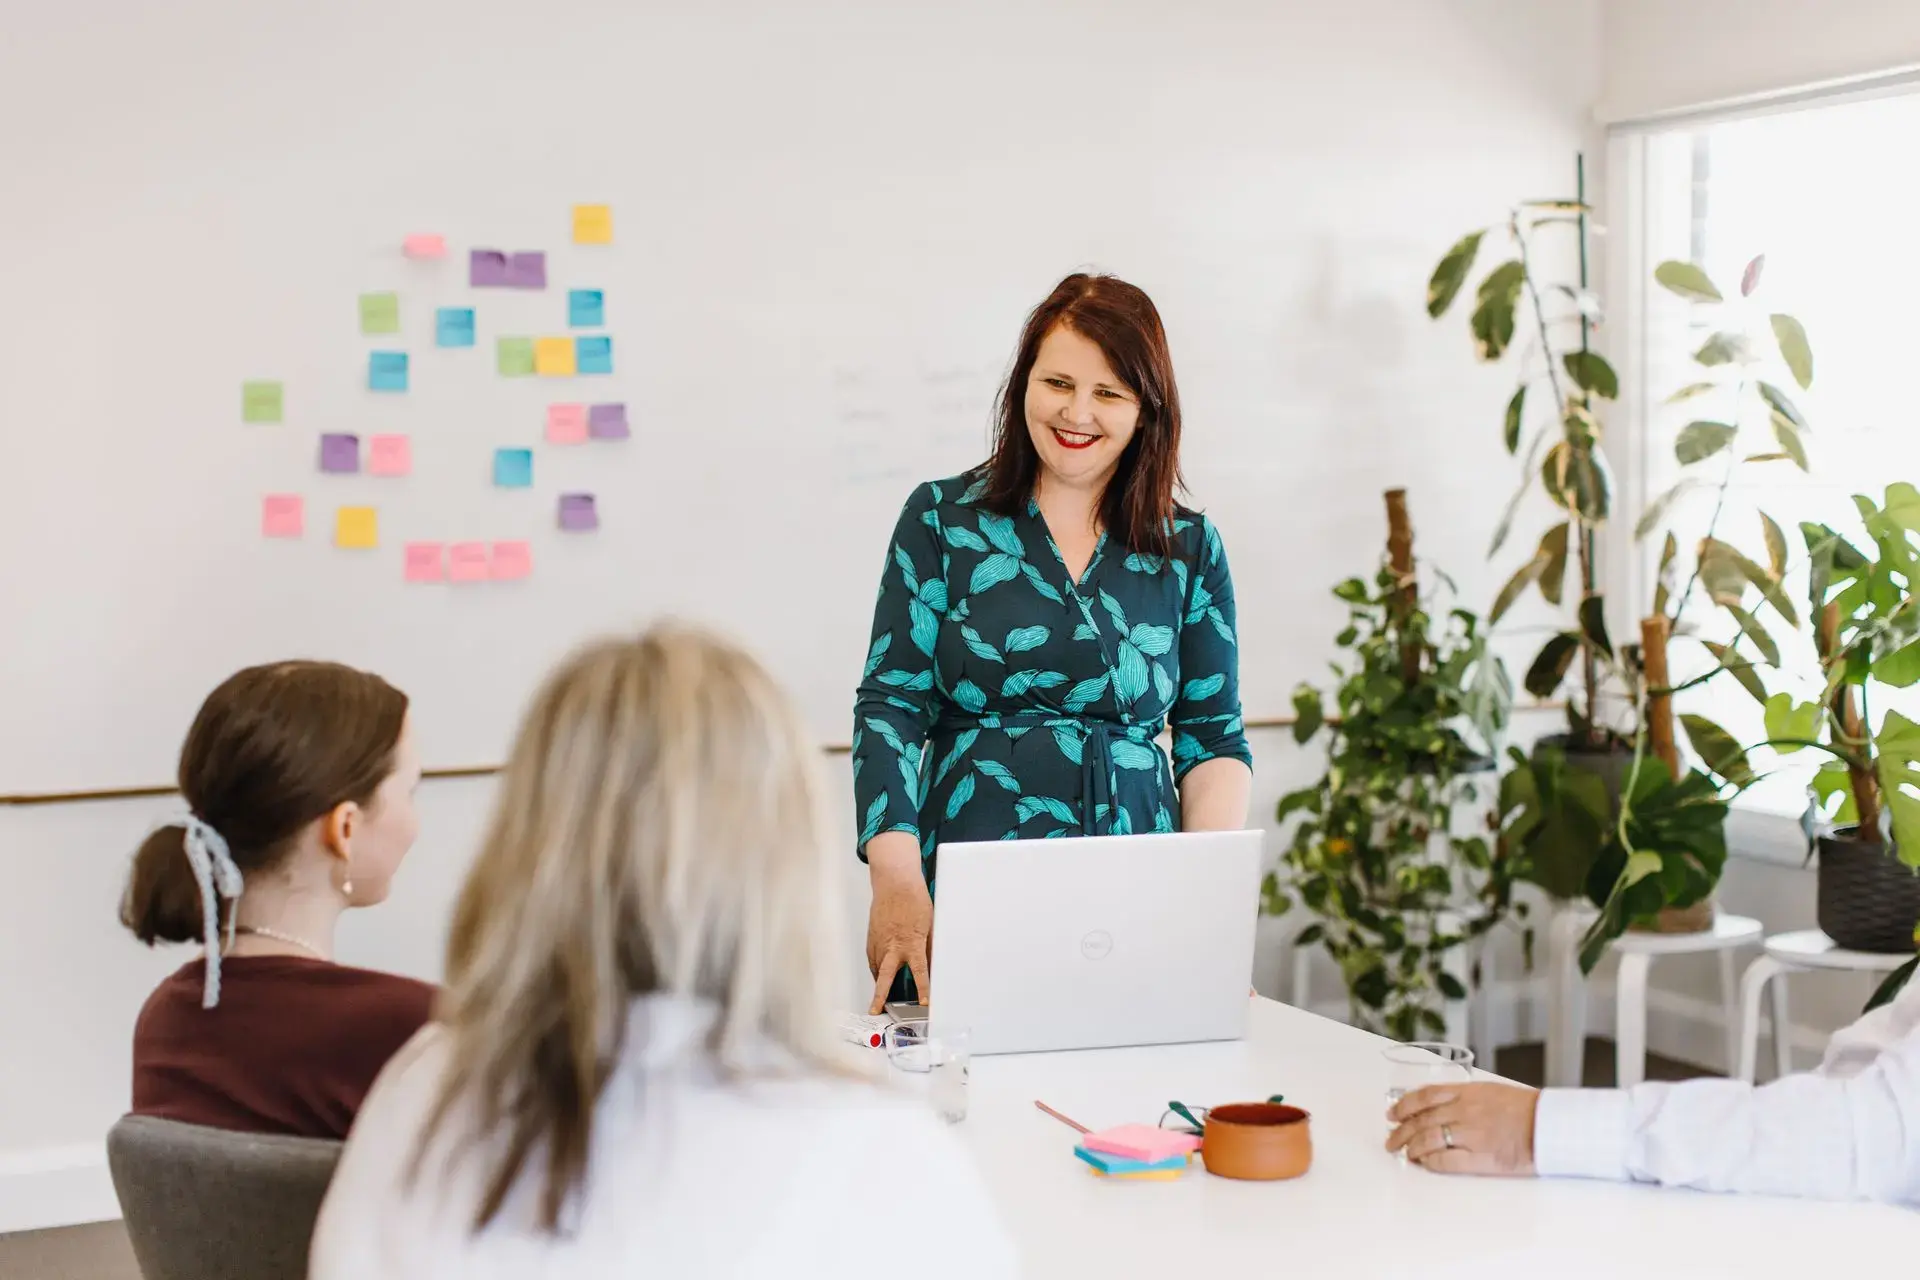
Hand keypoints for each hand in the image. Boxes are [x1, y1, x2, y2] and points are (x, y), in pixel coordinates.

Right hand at [865, 834, 931, 1014]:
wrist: (895, 883)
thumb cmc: (914, 901)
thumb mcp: (930, 925)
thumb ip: (930, 948)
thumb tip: (933, 965)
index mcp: (911, 943)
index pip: (919, 972)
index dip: (923, 989)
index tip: (925, 1003)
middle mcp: (893, 945)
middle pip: (886, 977)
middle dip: (880, 996)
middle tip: (875, 1011)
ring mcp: (879, 942)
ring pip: (877, 969)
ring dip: (879, 984)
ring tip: (879, 1000)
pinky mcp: (871, 937)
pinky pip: (872, 959)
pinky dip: (875, 969)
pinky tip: (879, 975)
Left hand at [1385, 1082, 1539, 1175]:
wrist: (1549, 1125)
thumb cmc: (1525, 1108)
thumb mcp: (1491, 1091)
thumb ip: (1465, 1096)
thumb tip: (1441, 1105)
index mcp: (1466, 1092)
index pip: (1424, 1096)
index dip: (1403, 1105)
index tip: (1392, 1112)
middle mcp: (1463, 1111)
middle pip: (1421, 1120)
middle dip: (1401, 1130)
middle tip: (1391, 1139)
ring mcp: (1469, 1135)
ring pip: (1428, 1140)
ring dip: (1411, 1147)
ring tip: (1404, 1153)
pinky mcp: (1478, 1158)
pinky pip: (1445, 1161)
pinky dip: (1430, 1162)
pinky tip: (1424, 1163)